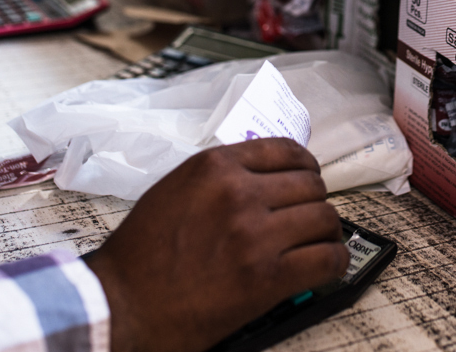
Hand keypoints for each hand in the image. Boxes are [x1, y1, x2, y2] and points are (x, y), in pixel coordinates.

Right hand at [85, 139, 347, 351]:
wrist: (121, 306)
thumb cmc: (140, 255)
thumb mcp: (175, 190)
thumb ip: (219, 177)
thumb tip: (264, 177)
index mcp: (215, 166)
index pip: (287, 151)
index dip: (305, 167)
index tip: (307, 179)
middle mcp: (239, 193)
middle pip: (311, 185)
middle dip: (314, 202)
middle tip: (308, 218)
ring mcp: (256, 235)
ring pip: (324, 218)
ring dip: (325, 232)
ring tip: (318, 243)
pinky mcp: (268, 277)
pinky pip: (327, 259)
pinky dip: (334, 262)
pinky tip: (327, 267)